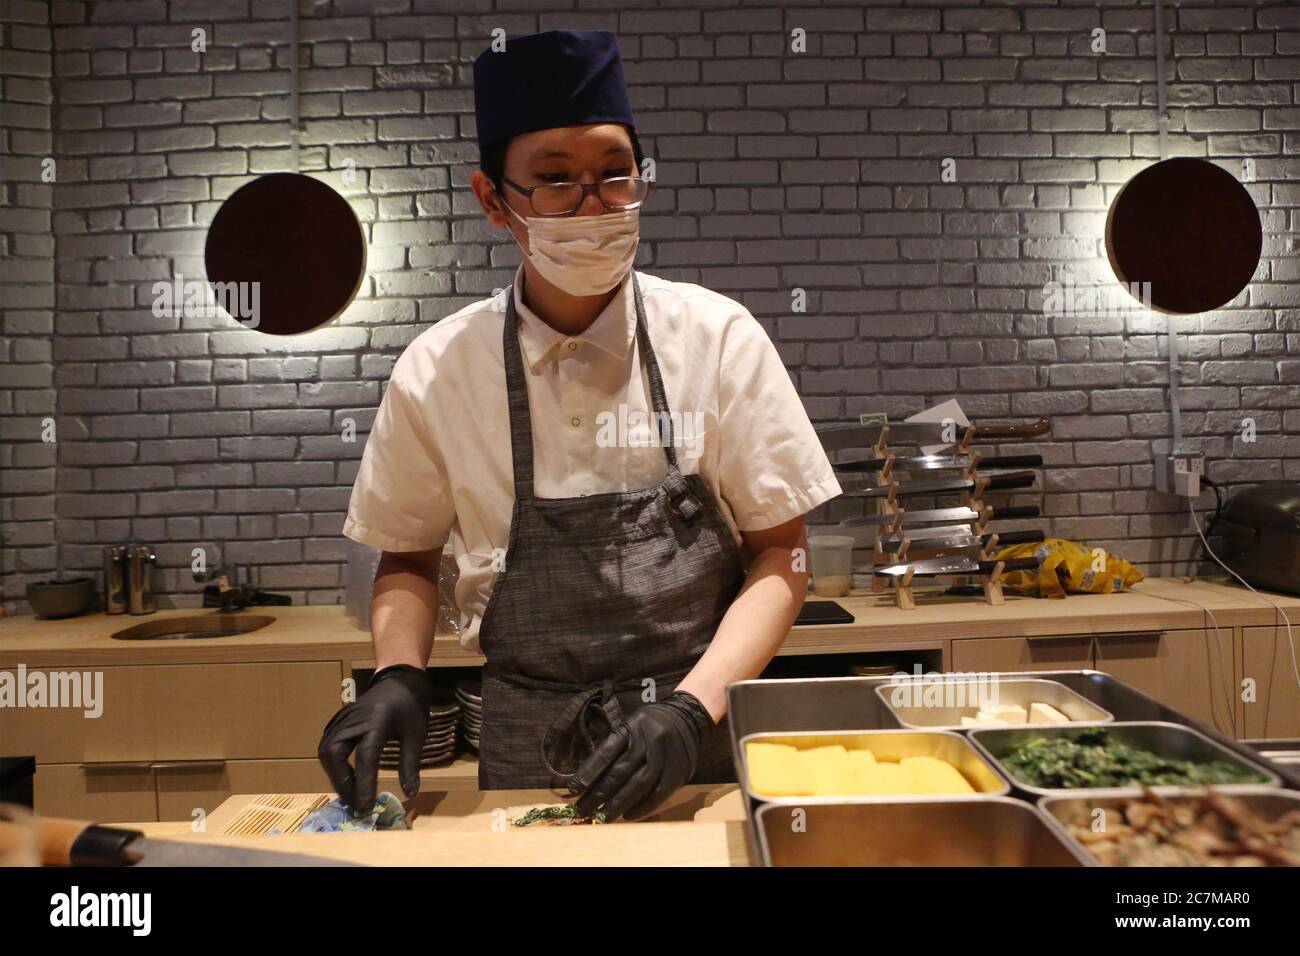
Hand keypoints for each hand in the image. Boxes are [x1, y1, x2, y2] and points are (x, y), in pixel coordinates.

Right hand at [318, 664, 432, 813]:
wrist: (399, 680)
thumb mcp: (416, 736)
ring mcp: (343, 719)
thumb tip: (411, 794)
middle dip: (342, 782)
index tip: (365, 806)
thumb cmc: (410, 707)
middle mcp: (354, 719)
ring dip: (336, 775)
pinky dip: (333, 765)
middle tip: (356, 803)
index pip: (365, 757)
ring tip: (352, 794)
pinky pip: (328, 745)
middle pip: (335, 754)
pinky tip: (346, 777)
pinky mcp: (338, 721)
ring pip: (327, 751)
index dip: (363, 784)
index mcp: (376, 721)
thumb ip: (410, 765)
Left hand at [572, 691, 714, 821]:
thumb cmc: (650, 724)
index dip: (589, 772)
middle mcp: (649, 740)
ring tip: (603, 817)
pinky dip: (643, 807)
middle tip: (583, 809)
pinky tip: (628, 816)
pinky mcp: (679, 770)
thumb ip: (613, 746)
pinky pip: (659, 793)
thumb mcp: (629, 725)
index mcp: (632, 726)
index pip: (606, 752)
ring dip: (618, 804)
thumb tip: (588, 777)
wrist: (687, 717)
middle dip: (599, 793)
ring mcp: (665, 756)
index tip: (573, 789)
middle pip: (621, 771)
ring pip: (639, 785)